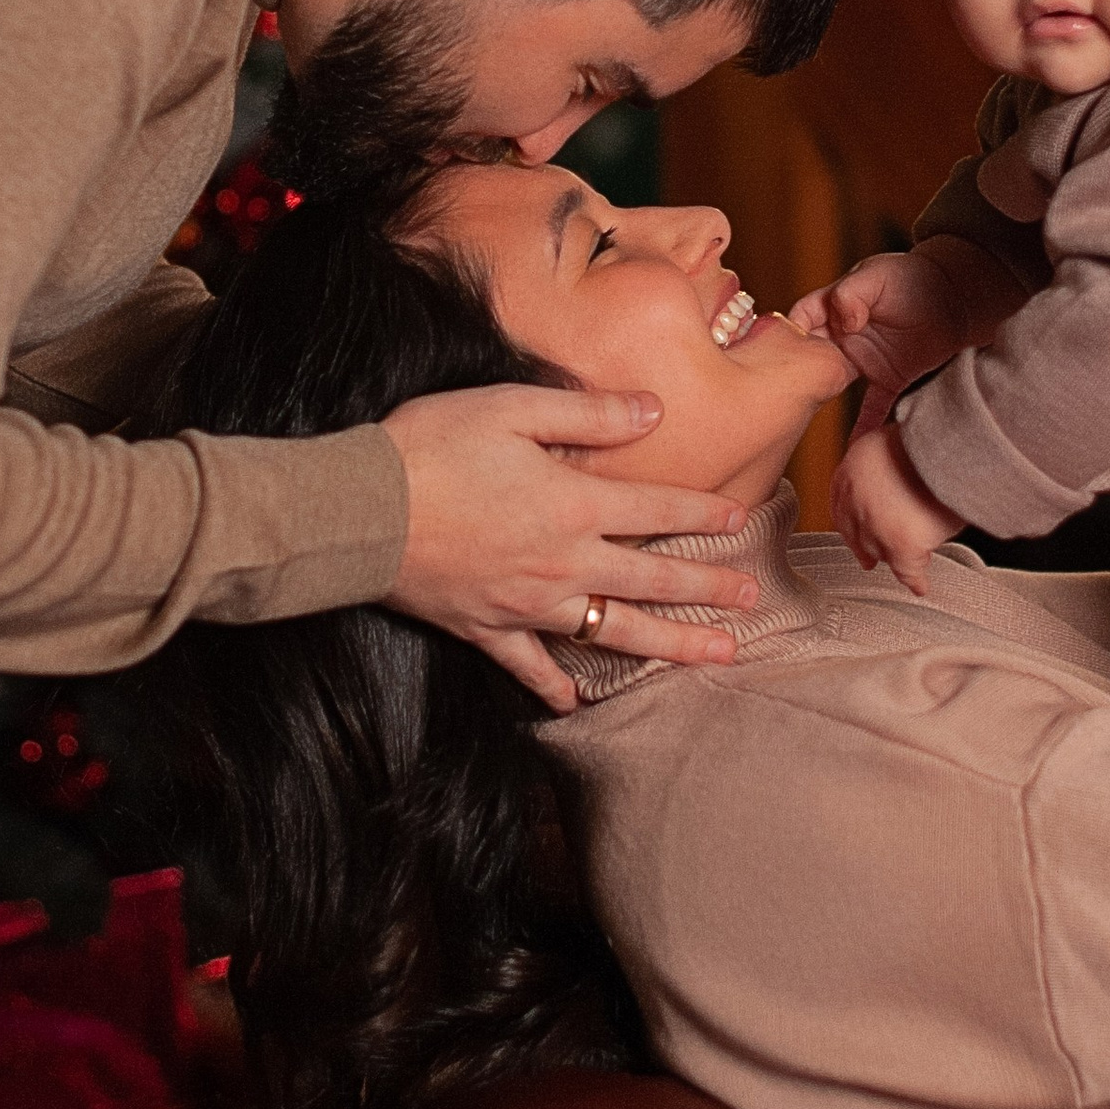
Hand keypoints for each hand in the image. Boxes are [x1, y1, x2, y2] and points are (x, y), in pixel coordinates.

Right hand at [383, 383, 754, 707]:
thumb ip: (588, 414)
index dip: (702, 511)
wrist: (357, 512)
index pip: (656, 507)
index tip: (741, 518)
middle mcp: (563, 562)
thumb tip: (652, 412)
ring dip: (667, 644)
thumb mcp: (511, 408)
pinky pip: (529, 666)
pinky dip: (554, 685)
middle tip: (752, 602)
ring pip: (612, 631)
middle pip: (652, 579)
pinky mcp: (485, 627)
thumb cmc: (430, 447)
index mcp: (574, 504)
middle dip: (707, 589)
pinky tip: (577, 701)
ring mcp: (526, 603)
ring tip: (714, 657)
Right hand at [790, 242, 1021, 405]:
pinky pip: (872, 407)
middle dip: (797, 375)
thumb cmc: (915, 276)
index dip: (788, 334)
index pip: (800, 320)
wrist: (959, 295)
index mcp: (835, 306)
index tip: (780, 353)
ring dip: (821, 402)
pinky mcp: (889, 378)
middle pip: (811, 357)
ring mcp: (864, 359)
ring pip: (833, 385)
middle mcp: (843, 335)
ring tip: (803, 424)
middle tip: (788, 396)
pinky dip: (864, 427)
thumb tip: (841, 323)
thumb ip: (852, 295)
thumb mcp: (878, 276)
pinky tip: (855, 449)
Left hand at [830, 426, 964, 588]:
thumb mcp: (897, 439)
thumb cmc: (937, 434)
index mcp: (853, 465)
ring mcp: (877, 523)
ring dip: (895, 556)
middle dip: (866, 546)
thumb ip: (885, 461)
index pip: (841, 503)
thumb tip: (894, 475)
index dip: (850, 522)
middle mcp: (857, 496)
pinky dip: (917, 579)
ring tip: (909, 560)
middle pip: (858, 531)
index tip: (854, 534)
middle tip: (870, 560)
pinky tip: (921, 586)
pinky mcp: (902, 543)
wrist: (956, 440)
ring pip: (881, 550)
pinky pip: (908, 570)